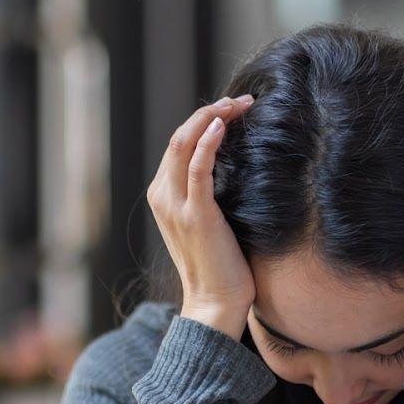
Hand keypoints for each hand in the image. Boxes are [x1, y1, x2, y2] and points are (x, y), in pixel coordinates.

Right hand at [147, 95, 255, 339]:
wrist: (215, 302)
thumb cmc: (219, 264)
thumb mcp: (210, 221)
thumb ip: (209, 194)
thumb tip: (233, 165)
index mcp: (162, 196)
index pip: (179, 144)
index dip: (204, 120)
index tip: (233, 109)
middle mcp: (162, 196)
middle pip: (179, 137)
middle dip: (210, 112)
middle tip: (241, 101)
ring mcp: (176, 206)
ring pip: (184, 144)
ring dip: (211, 118)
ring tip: (237, 105)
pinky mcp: (196, 215)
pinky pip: (198, 169)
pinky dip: (208, 142)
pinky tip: (222, 127)